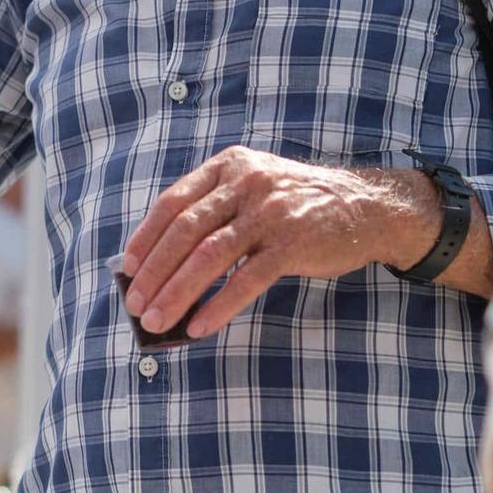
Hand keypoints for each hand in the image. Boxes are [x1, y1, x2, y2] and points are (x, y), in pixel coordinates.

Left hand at [117, 146, 421, 339]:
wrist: (365, 206)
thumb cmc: (296, 204)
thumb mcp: (253, 187)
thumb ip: (213, 210)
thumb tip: (161, 262)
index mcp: (228, 166)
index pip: (173, 202)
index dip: (146, 238)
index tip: (127, 269)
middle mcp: (246, 182)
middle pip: (185, 230)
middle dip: (154, 272)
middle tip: (135, 305)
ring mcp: (270, 212)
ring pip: (209, 256)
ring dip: (177, 293)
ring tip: (156, 322)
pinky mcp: (293, 243)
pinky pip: (246, 279)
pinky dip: (218, 305)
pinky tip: (199, 326)